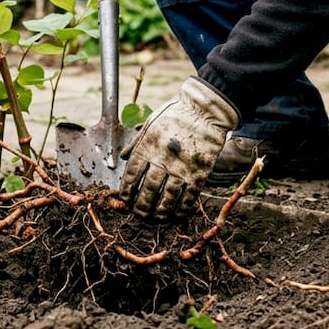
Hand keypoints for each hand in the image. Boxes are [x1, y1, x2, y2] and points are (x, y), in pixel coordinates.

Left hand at [118, 77, 238, 219]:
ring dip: (160, 211)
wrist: (205, 110)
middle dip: (142, 206)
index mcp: (148, 146)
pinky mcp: (200, 173)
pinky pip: (189, 197)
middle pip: (148, 190)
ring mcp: (182, 168)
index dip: (127, 190)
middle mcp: (163, 159)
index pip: (132, 175)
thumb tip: (123, 158)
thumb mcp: (150, 123)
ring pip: (168, 198)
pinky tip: (177, 214)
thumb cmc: (175, 114)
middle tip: (140, 214)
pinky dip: (182, 208)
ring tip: (156, 217)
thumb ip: (137, 142)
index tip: (125, 199)